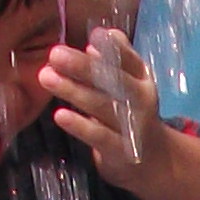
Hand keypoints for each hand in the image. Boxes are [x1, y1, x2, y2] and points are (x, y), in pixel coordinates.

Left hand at [43, 27, 163, 186]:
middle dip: (83, 67)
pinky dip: (80, 126)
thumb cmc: (131, 114)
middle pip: (113, 81)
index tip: (95, 36)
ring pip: (101, 106)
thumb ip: (114, 61)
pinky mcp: (121, 151)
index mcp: (142, 79)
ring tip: (46, 77)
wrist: (154, 162)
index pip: (129, 60)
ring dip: (73, 90)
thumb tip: (97, 39)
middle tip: (55, 54)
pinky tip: (60, 115)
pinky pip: (98, 136)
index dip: (114, 48)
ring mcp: (132, 127)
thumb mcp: (129, 84)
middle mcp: (141, 101)